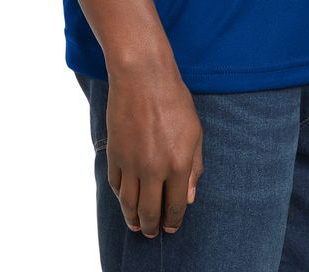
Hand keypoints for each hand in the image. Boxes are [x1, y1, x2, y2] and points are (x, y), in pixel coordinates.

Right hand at [104, 60, 204, 237]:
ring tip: (135, 225)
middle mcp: (153, 169)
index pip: (176, 205)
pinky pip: (115, 185)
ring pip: (129, 203)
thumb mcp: (194, 131)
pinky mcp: (114, 154)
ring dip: (132, 218)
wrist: (142, 76)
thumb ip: (194, 167)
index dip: (173, 220)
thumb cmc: (173, 99)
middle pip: (150, 211)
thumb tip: (189, 197)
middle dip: (151, 226)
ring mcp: (131, 163)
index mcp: (178, 164)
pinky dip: (120, 196)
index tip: (171, 227)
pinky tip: (125, 200)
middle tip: (151, 232)